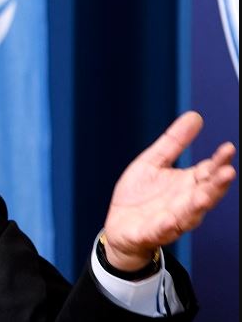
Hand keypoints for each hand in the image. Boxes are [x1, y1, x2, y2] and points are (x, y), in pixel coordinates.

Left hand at [103, 111, 236, 270]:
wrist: (119, 226)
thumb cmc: (140, 195)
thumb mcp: (153, 162)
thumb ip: (174, 142)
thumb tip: (195, 115)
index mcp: (187, 184)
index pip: (208, 171)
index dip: (218, 161)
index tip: (228, 148)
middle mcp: (185, 203)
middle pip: (206, 193)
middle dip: (217, 184)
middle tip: (228, 171)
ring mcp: (170, 219)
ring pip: (190, 213)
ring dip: (199, 205)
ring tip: (206, 195)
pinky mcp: (152, 232)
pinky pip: (161, 230)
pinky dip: (167, 225)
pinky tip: (170, 219)